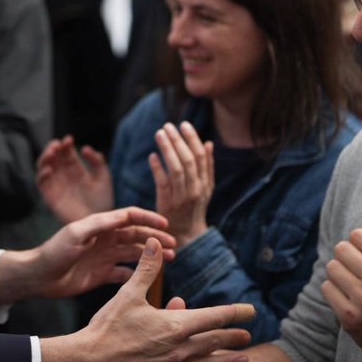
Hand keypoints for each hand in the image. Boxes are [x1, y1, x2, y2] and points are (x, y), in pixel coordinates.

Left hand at [0, 207, 176, 304]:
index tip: (165, 225)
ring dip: (151, 256)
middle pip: (136, 236)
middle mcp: (105, 239)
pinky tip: (149, 278)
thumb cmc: (54, 251)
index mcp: (100, 225)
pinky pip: (124, 273)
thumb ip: (100, 224)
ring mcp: (104, 257)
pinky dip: (137, 274)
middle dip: (155, 239)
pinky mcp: (101, 274)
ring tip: (169, 260)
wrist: (39, 276)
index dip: (148, 218)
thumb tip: (124, 216)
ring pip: (134, 254)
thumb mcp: (76, 234)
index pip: (130, 217)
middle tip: (174, 246)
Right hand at [36, 135, 112, 223]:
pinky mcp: (50, 196)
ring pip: (44, 166)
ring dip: (45, 157)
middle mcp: (63, 175)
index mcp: (75, 168)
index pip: (66, 152)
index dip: (65, 144)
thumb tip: (85, 148)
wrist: (98, 224)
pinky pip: (41, 183)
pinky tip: (49, 169)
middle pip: (52, 156)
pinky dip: (42, 174)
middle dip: (53, 147)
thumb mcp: (103, 178)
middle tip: (58, 144)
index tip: (69, 140)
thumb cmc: (103, 202)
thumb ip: (97, 162)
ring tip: (52, 152)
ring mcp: (56, 184)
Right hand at [40, 237, 254, 361]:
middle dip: (233, 336)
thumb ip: (146, 269)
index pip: (214, 317)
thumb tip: (154, 243)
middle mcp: (180, 348)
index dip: (234, 313)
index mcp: (175, 325)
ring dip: (227, 359)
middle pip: (215, 340)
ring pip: (208, 361)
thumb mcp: (128, 294)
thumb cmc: (109, 327)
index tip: (250, 311)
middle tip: (248, 334)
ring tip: (243, 359)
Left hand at [151, 122, 212, 247]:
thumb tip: (209, 143)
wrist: (187, 236)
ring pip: (175, 170)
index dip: (192, 139)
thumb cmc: (194, 208)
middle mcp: (195, 190)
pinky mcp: (167, 204)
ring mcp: (181, 198)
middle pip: (187, 161)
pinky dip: (157, 168)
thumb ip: (207, 166)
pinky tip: (152, 156)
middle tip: (168, 125)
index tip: (184, 124)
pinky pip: (162, 184)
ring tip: (159, 133)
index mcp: (205, 184)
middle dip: (178, 141)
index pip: (200, 157)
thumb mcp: (205, 188)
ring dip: (167, 149)